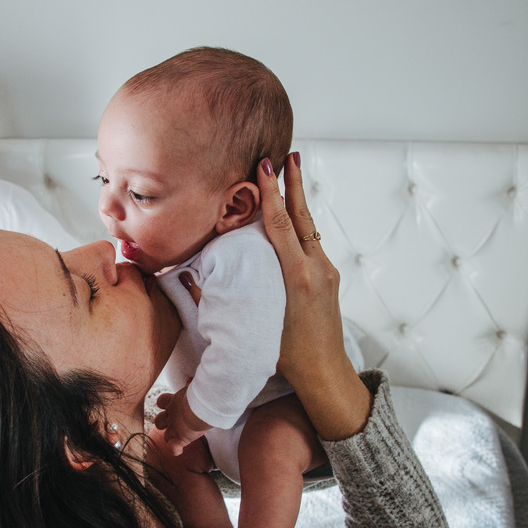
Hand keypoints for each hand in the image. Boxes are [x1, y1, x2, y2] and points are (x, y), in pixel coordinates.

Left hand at [154, 388, 211, 456]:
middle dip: (164, 422)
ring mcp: (174, 428)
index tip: (172, 403)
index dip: (164, 403)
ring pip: (166, 436)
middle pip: (159, 421)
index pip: (163, 401)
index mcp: (173, 401)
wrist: (200, 407)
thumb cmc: (199, 394)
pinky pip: (173, 448)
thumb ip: (190, 385)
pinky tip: (179, 451)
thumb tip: (189, 380)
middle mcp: (171, 415)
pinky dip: (175, 450)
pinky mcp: (180, 438)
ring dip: (170, 437)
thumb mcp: (193, 386)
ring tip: (178, 436)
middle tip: (175, 422)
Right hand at [257, 154, 371, 439]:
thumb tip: (198, 278)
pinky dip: (301, 226)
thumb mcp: (259, 321)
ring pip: (309, 229)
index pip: (280, 225)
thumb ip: (238, 294)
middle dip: (294, 184)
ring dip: (298, 202)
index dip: (271, 194)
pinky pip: (312, 244)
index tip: (266, 167)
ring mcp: (326, 272)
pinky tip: (293, 220)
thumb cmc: (286, 355)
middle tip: (289, 154)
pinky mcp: (330, 278)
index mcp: (298, 276)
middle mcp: (316, 268)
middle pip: (302, 217)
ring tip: (292, 176)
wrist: (325, 372)